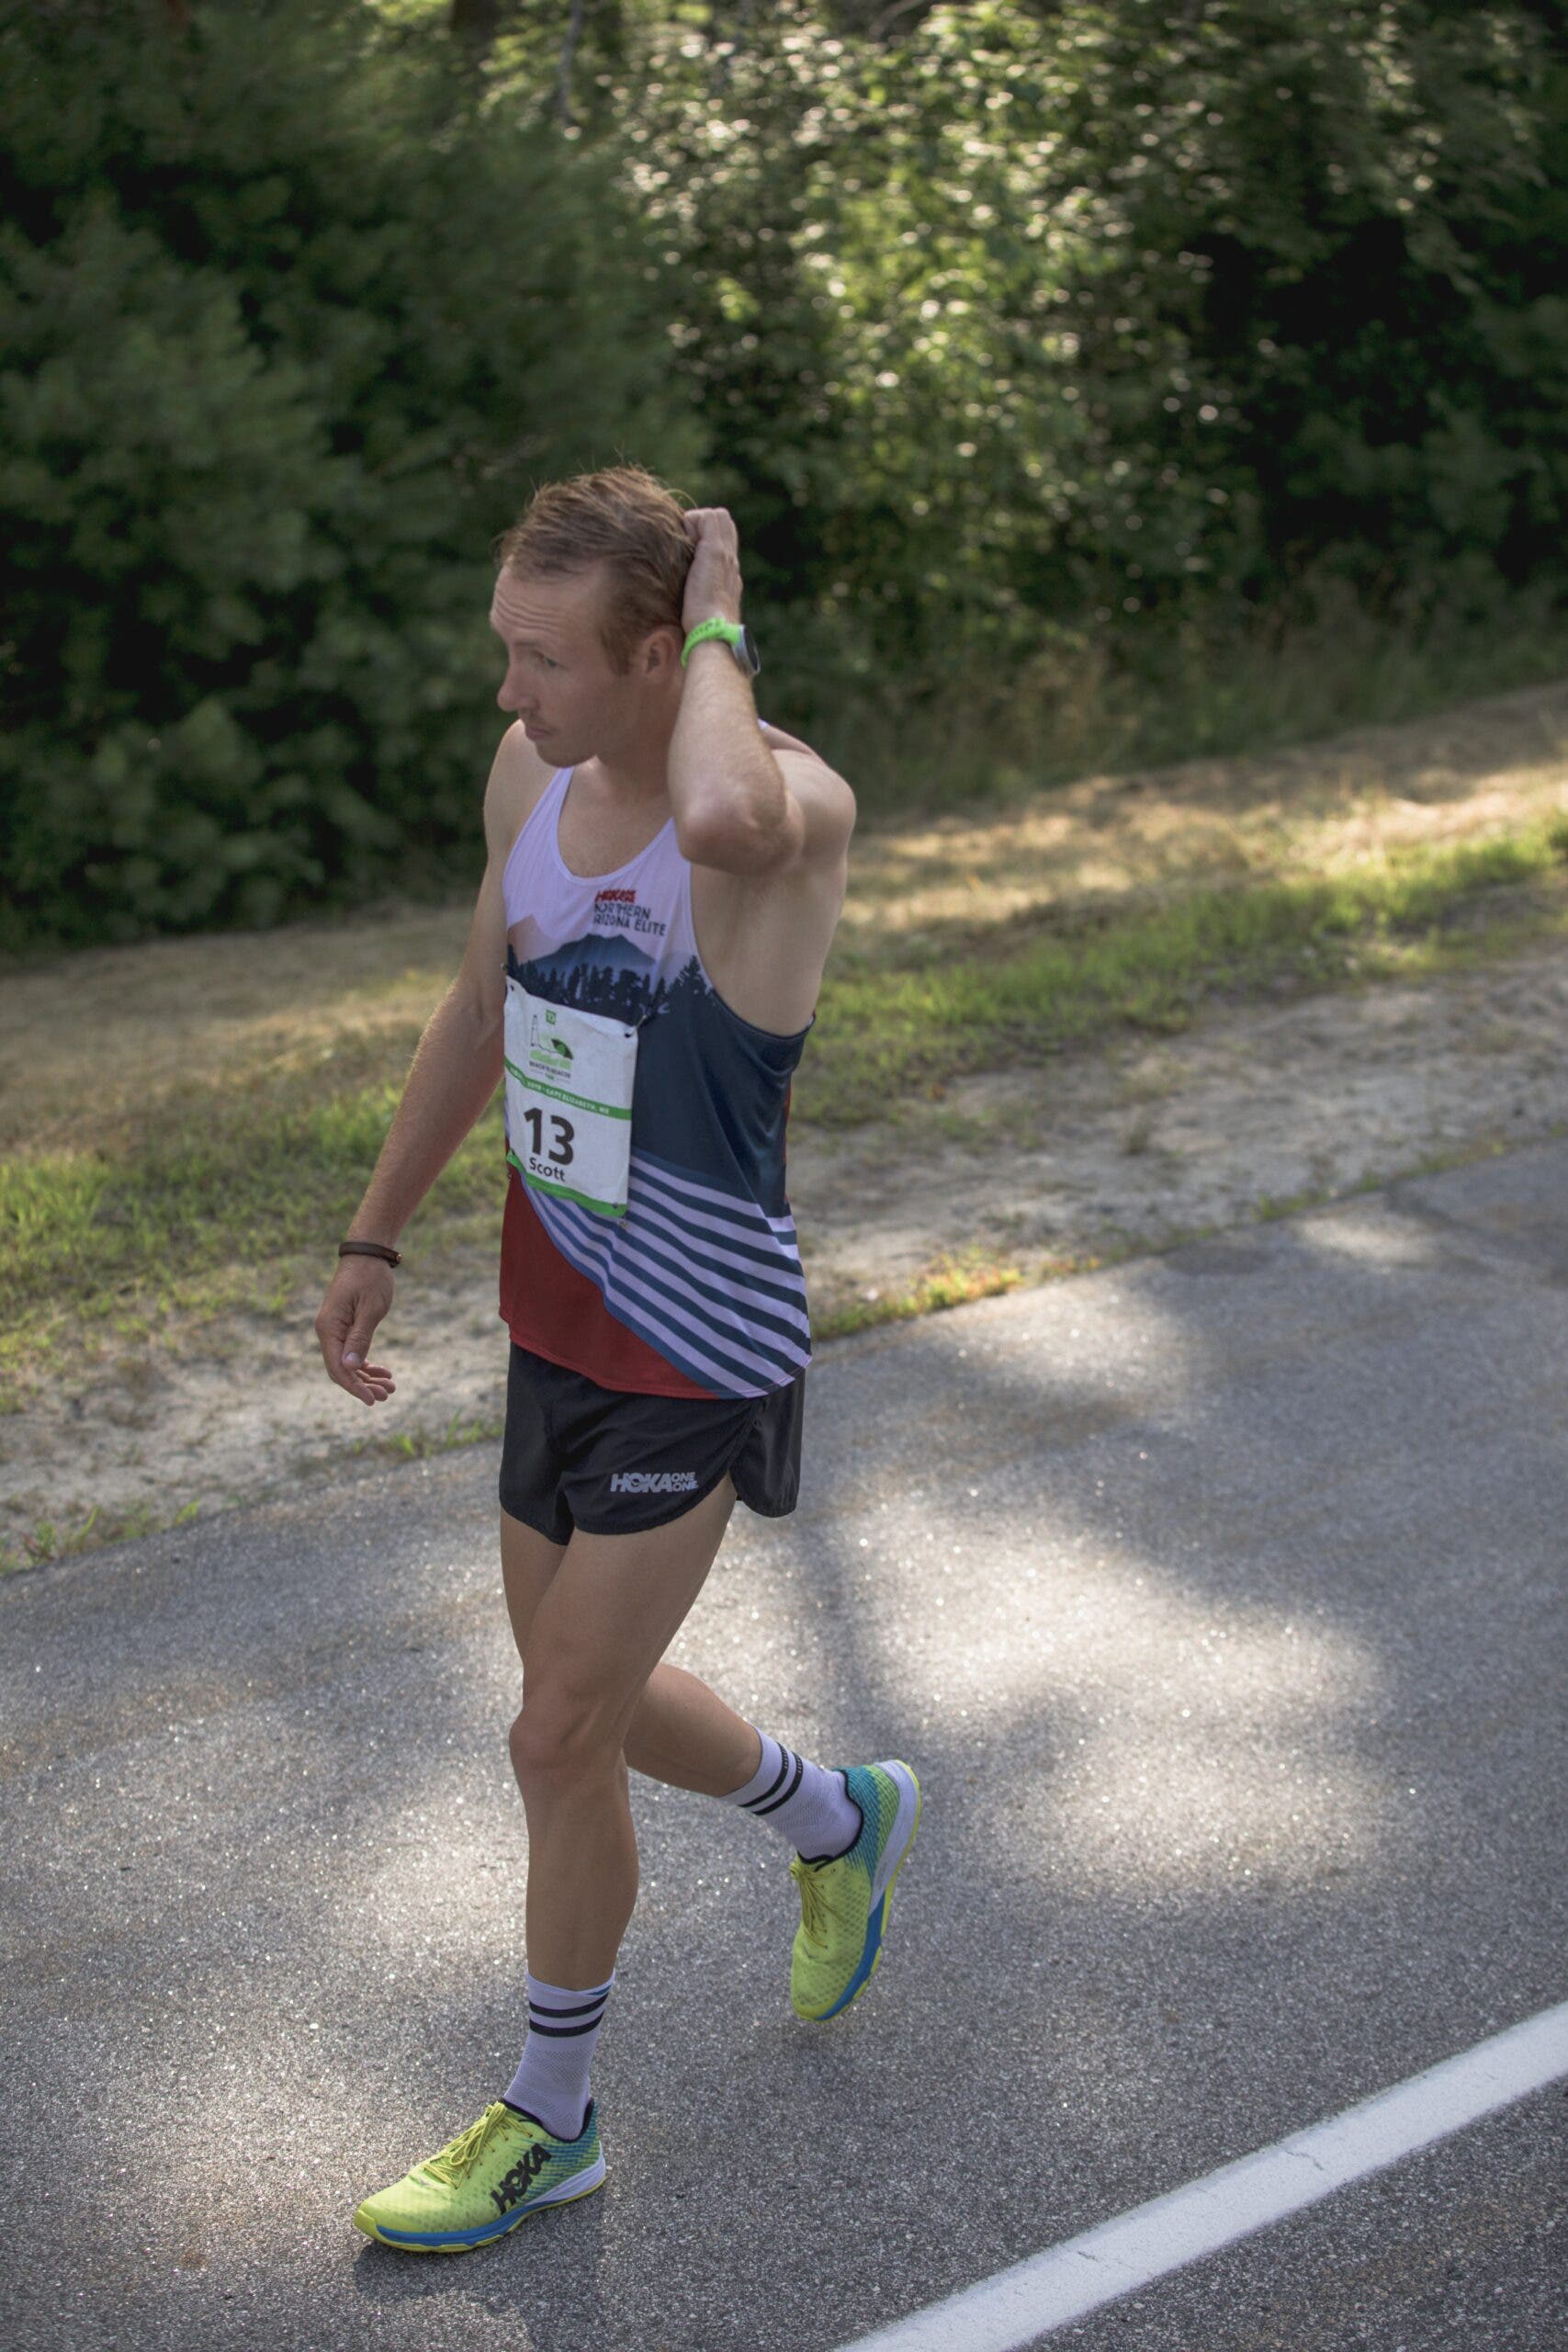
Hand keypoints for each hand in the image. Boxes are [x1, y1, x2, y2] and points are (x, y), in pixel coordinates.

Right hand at [315, 1258, 396, 1404]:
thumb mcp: (370, 1309)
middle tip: (388, 1394)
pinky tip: (384, 1371)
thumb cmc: (370, 1278)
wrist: (368, 1255)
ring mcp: (335, 1330)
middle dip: (363, 1385)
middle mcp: (328, 1331)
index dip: (354, 1386)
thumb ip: (360, 1338)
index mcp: (329, 1328)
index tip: (372, 1400)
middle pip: (342, 1369)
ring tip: (390, 1386)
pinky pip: (352, 1352)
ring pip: (348, 1363)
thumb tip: (350, 1367)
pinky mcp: (345, 1327)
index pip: (337, 1367)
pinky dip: (366, 1364)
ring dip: (367, 1377)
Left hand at [681, 506, 743, 633]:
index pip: (724, 538)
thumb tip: (685, 602)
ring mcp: (725, 554)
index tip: (689, 551)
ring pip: (717, 515)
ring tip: (684, 543)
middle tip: (685, 543)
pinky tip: (682, 542)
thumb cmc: (701, 629)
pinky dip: (691, 522)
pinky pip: (706, 517)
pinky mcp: (714, 550)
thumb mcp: (701, 611)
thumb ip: (698, 598)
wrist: (712, 632)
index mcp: (729, 574)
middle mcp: (731, 561)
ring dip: (696, 522)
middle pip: (724, 522)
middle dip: (702, 525)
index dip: (705, 535)